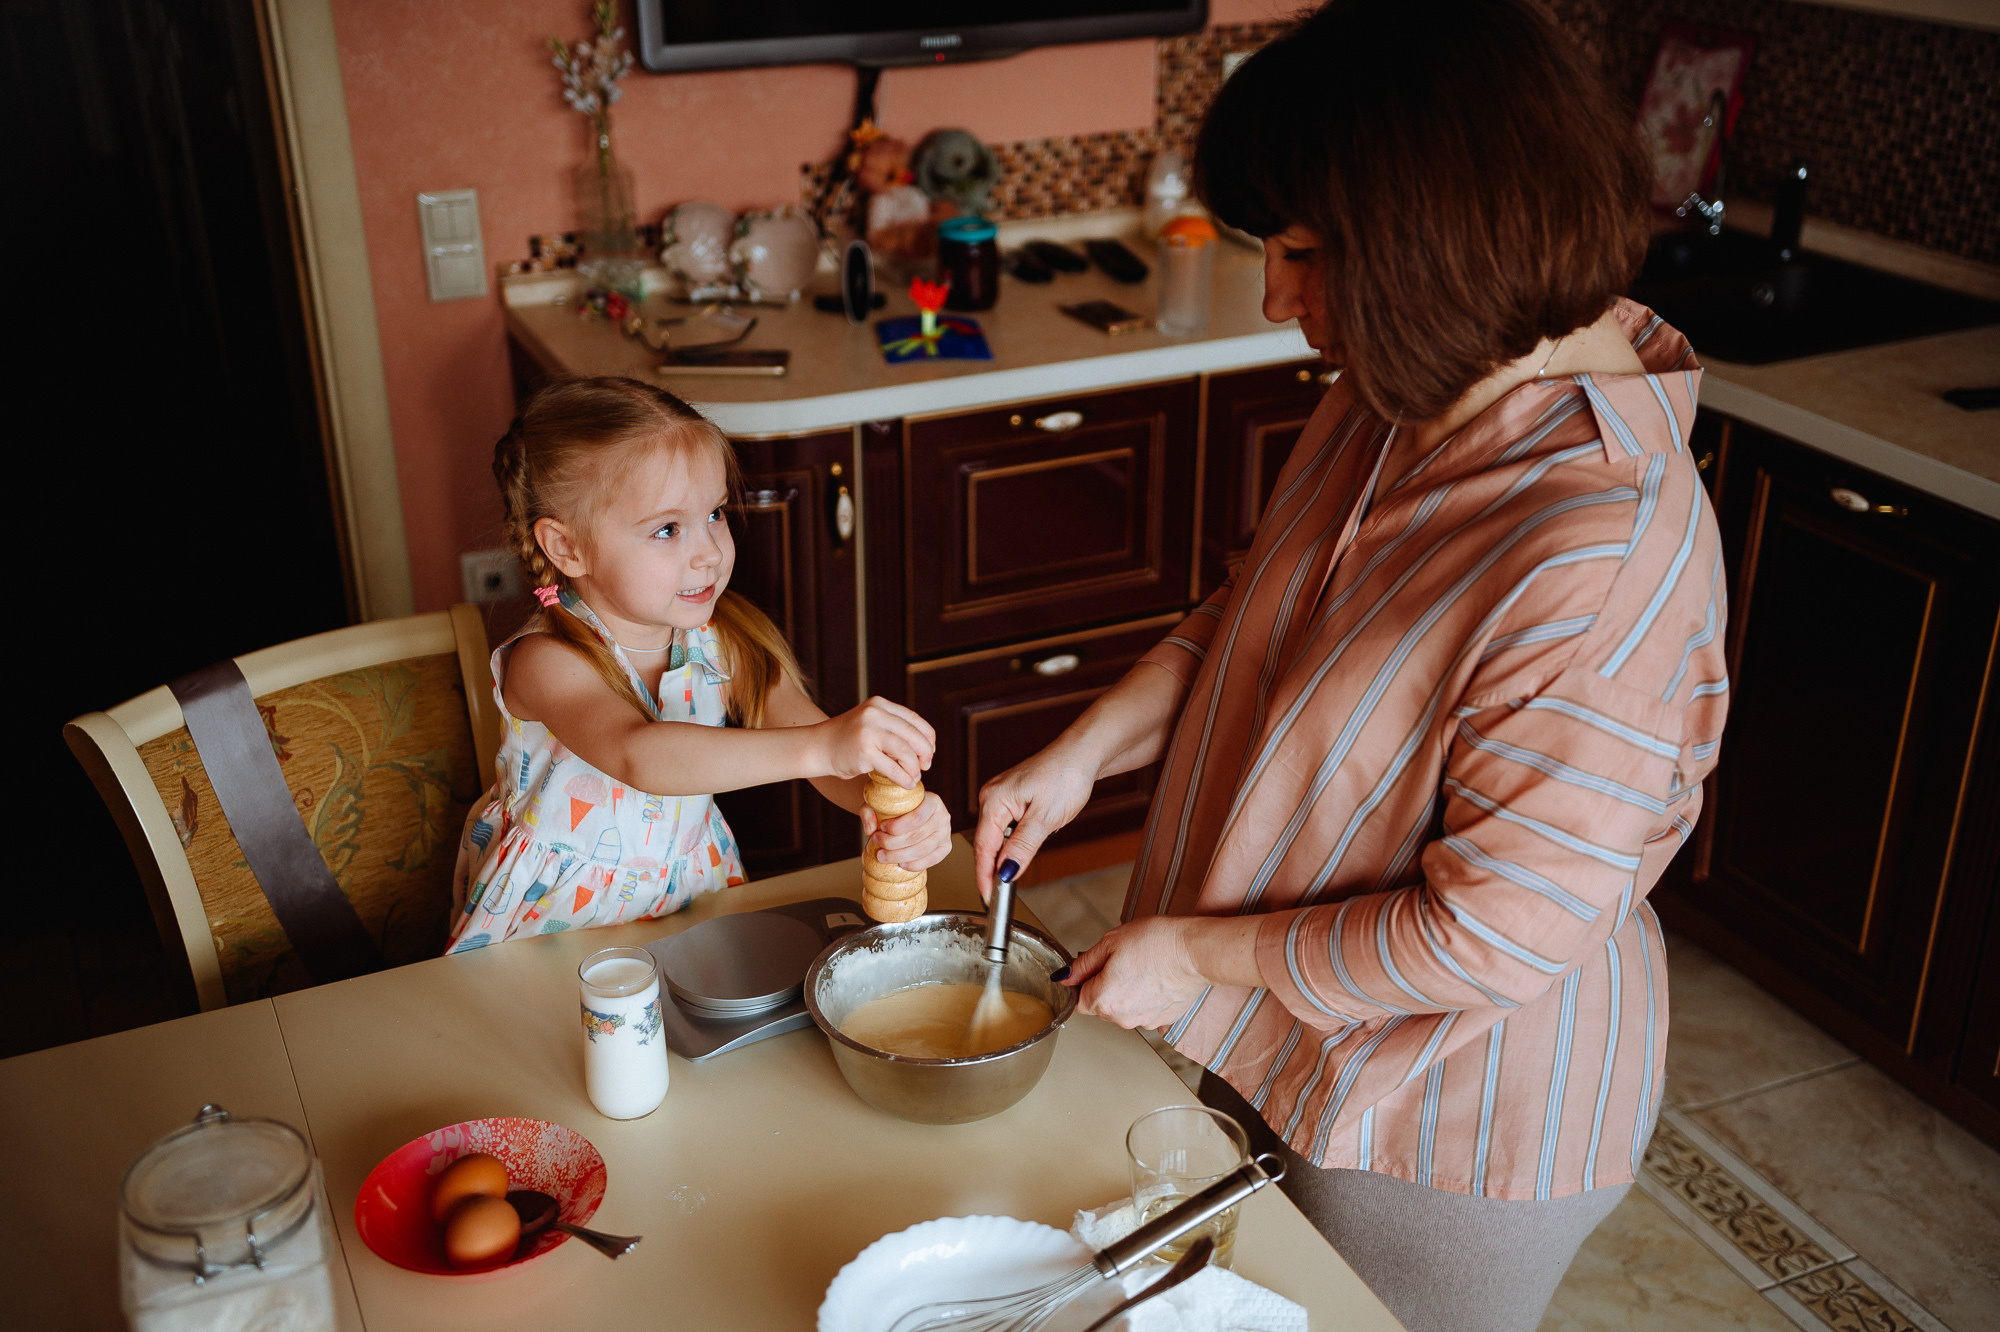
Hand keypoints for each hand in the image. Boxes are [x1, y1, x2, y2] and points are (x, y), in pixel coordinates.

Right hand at [817, 696, 934, 787]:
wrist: (818, 747)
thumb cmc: (848, 740)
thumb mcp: (870, 722)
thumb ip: (892, 726)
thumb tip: (926, 744)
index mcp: (880, 704)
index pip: (914, 720)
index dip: (927, 737)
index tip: (930, 752)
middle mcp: (875, 714)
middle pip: (913, 735)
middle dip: (924, 754)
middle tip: (926, 766)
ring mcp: (868, 732)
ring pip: (906, 752)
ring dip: (915, 768)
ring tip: (915, 777)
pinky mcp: (864, 751)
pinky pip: (893, 768)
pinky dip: (904, 778)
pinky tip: (906, 784)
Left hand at [862, 792, 952, 871]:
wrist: (909, 812)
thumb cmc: (895, 806)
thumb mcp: (880, 802)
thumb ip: (869, 811)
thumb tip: (870, 830)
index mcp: (932, 801)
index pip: (916, 818)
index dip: (896, 827)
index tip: (880, 829)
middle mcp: (943, 816)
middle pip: (917, 836)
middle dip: (892, 843)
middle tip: (876, 843)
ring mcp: (946, 833)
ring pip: (922, 850)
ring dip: (899, 856)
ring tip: (882, 856)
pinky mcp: (946, 847)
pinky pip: (932, 860)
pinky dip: (915, 865)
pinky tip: (900, 864)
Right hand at [972, 741, 1098, 901]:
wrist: (1083, 753)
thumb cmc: (1067, 776)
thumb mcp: (1046, 818)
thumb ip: (1022, 847)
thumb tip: (1005, 872)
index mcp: (994, 800)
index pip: (983, 847)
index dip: (984, 875)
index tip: (988, 898)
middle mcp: (992, 796)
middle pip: (986, 842)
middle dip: (991, 869)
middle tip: (999, 896)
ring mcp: (1001, 795)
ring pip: (996, 836)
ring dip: (1002, 856)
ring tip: (1008, 879)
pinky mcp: (1012, 797)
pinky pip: (1005, 826)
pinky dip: (1010, 843)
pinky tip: (1018, 852)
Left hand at [1060, 916, 1207, 1029]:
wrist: (1195, 952)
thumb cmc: (1156, 942)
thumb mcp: (1110, 943)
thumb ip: (1083, 964)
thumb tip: (1064, 978)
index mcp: (1103, 1000)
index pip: (1078, 1001)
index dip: (1083, 983)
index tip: (1094, 968)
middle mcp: (1122, 1018)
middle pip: (1101, 1006)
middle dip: (1105, 986)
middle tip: (1122, 961)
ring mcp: (1144, 1021)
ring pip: (1123, 1009)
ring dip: (1126, 993)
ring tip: (1142, 968)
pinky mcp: (1163, 1020)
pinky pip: (1144, 1010)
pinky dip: (1145, 997)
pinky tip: (1155, 978)